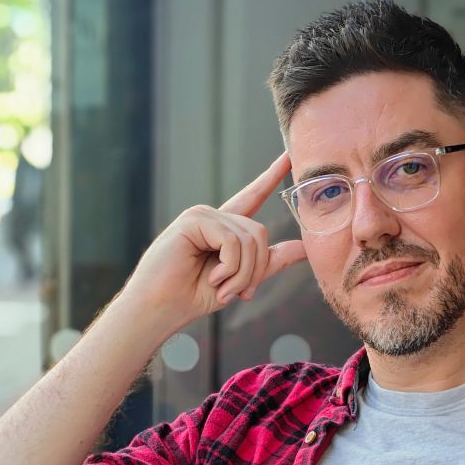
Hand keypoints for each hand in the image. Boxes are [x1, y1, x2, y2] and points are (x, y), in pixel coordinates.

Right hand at [123, 152, 306, 334]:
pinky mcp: (193, 220)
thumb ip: (270, 262)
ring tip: (221, 288)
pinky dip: (229, 267)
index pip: (252, 197)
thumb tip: (304, 248)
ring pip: (249, 239)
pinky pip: (232, 240)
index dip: (271, 177)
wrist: (161, 308)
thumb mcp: (241, 280)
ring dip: (241, 274)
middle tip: (238, 294)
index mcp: (224, 229)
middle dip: (254, 270)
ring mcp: (202, 215)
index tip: (289, 156)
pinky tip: (212, 278)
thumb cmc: (193, 296)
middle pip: (259, 233)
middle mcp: (214, 217)